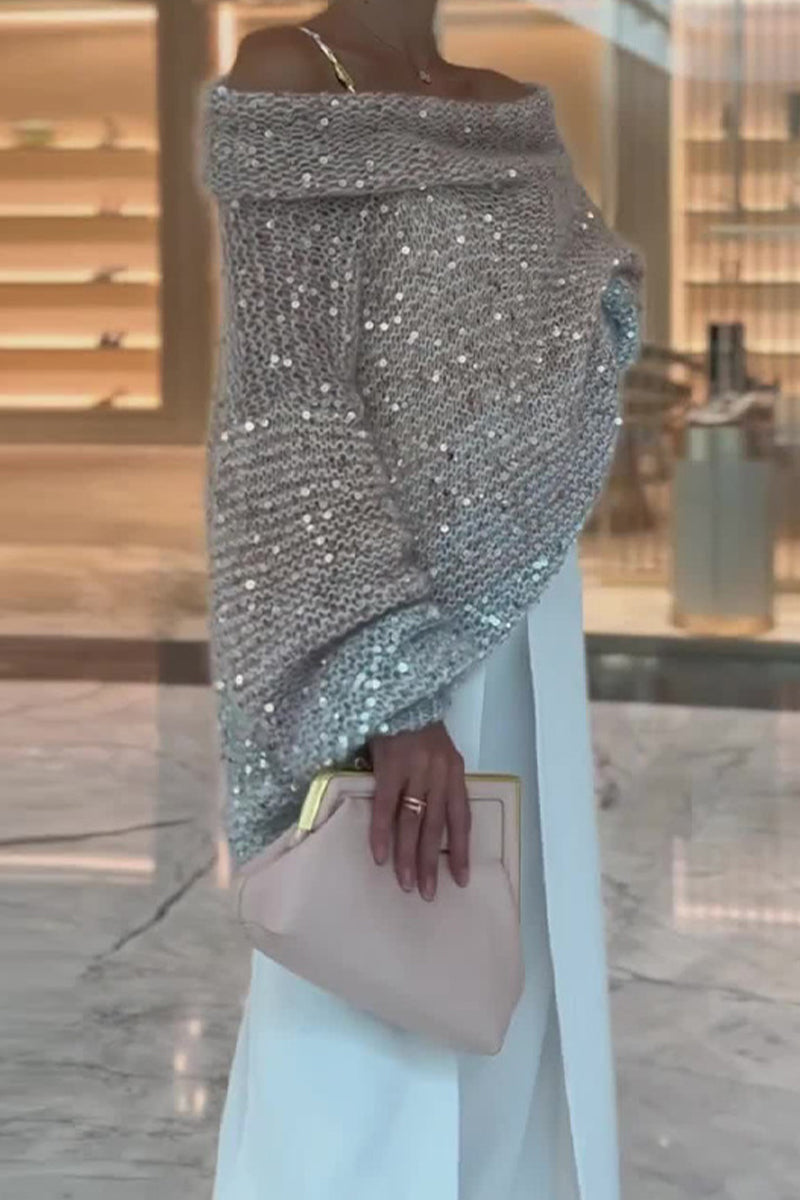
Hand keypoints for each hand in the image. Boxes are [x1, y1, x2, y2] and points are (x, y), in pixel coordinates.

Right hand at [368, 721, 469, 900]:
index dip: (462, 851)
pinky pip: (385, 805)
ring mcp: (415, 769)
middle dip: (432, 863)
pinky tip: (379, 855)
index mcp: (454, 770)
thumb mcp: (435, 750)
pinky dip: (381, 831)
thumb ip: (433, 780)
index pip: (461, 817)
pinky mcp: (389, 765)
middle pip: (436, 826)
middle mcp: (439, 772)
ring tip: (405, 884)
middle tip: (427, 894)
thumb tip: (423, 821)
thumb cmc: (414, 721)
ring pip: (413, 821)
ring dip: (408, 855)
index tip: (460, 881)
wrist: (397, 688)